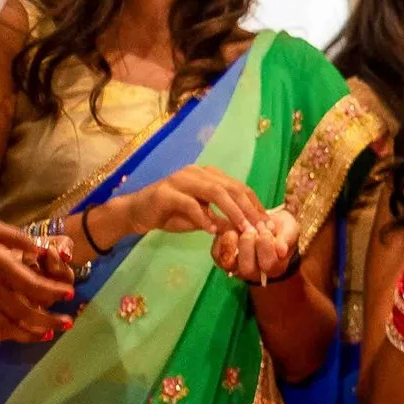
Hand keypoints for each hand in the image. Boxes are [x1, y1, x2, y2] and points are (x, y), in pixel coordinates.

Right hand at [0, 214, 73, 341]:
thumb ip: (16, 238)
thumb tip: (42, 249)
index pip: (32, 285)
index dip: (53, 293)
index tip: (70, 295)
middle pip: (23, 311)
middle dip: (49, 320)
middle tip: (68, 323)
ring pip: (6, 325)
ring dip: (29, 333)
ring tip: (48, 335)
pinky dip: (5, 334)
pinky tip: (17, 335)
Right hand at [105, 165, 266, 243]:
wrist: (136, 212)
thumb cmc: (171, 214)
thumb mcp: (201, 218)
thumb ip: (221, 220)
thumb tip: (246, 229)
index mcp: (209, 175)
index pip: (239, 187)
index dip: (255, 205)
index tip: (267, 223)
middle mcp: (198, 173)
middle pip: (231, 188)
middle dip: (249, 209)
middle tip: (260, 228)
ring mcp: (182, 180)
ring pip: (215, 192)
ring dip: (232, 212)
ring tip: (243, 229)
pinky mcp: (167, 192)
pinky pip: (190, 204)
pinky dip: (203, 217)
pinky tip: (212, 231)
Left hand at [211, 208, 299, 284]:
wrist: (266, 226)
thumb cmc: (280, 230)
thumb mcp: (289, 230)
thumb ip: (286, 239)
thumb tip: (281, 250)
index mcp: (273, 267)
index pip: (268, 264)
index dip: (266, 247)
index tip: (266, 230)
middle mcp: (253, 272)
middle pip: (247, 268)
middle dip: (248, 247)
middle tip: (250, 230)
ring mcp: (235, 267)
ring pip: (229, 263)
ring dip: (231, 244)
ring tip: (237, 229)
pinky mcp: (221, 257)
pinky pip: (216, 253)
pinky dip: (220, 240)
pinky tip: (229, 228)